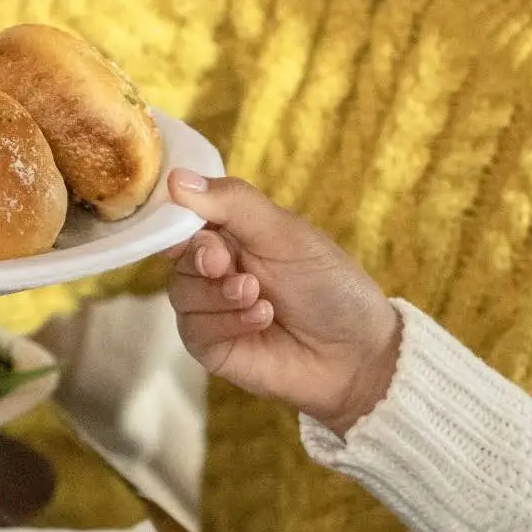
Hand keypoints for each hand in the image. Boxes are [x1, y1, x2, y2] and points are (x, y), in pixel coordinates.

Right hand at [163, 170, 402, 433]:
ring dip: (219, 295)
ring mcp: (211, 309)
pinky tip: (262, 319)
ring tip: (260, 298)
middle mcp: (217, 268)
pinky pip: (194, 329)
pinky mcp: (211, 347)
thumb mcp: (284, 233)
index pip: (186, 215)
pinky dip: (226, 322)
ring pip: (181, 293)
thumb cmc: (329, 285)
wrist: (356, 352)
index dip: (182, 220)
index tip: (201, 227)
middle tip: (228, 265)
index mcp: (233, 232)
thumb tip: (176, 178)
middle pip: (178, 255)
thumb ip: (232, 203)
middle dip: (203, 258)